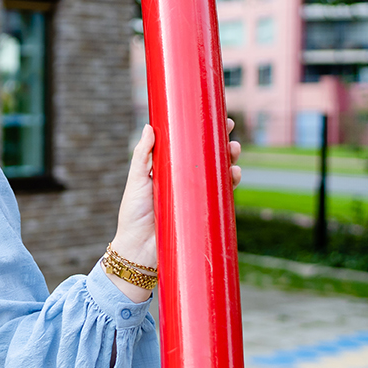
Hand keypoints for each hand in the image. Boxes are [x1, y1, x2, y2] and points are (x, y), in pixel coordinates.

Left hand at [110, 120, 243, 272]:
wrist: (140, 250)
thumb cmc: (133, 215)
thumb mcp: (136, 181)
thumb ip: (142, 156)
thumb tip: (149, 126)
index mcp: (167, 172)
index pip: (187, 148)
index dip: (200, 134)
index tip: (211, 117)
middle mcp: (183, 183)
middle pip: (206, 159)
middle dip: (219, 144)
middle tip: (229, 130)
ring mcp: (195, 197)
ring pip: (216, 175)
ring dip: (228, 160)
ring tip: (234, 150)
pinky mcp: (203, 212)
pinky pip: (221, 195)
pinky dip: (230, 183)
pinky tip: (234, 173)